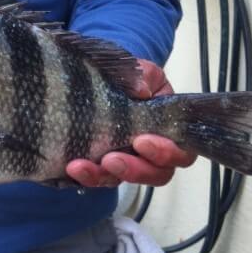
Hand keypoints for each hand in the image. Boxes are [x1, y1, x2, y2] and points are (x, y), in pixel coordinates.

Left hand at [65, 59, 196, 187]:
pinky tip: (71, 167)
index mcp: (169, 132)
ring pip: (122, 181)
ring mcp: (127, 163)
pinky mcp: (102, 169)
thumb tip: (143, 90)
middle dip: (134, 170)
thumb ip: (145, 77)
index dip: (164, 152)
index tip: (140, 140)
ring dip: (102, 175)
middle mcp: (152, 155)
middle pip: (156, 175)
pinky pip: (95, 180)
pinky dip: (84, 176)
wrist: (98, 81)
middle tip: (112, 159)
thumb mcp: (141, 71)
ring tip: (81, 166)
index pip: (180, 153)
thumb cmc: (128, 80)